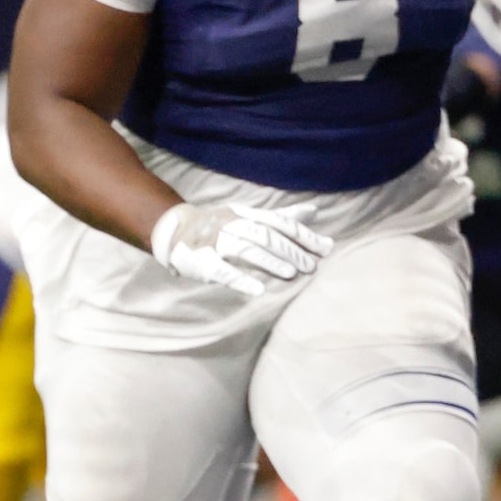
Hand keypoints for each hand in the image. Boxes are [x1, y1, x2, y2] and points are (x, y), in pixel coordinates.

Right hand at [149, 201, 333, 295]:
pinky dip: (240, 279)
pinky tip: (258, 289)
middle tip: (311, 266)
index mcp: (247, 213)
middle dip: (290, 251)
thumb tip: (314, 211)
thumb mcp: (250, 216)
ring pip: (246, 249)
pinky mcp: (201, 261)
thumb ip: (281, 216)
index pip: (280, 222)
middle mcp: (232, 224)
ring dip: (269, 261)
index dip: (303, 235)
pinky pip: (222, 270)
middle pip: (265, 235)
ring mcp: (216, 242)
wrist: (175, 229)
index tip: (325, 248)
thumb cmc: (220, 224)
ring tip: (291, 274)